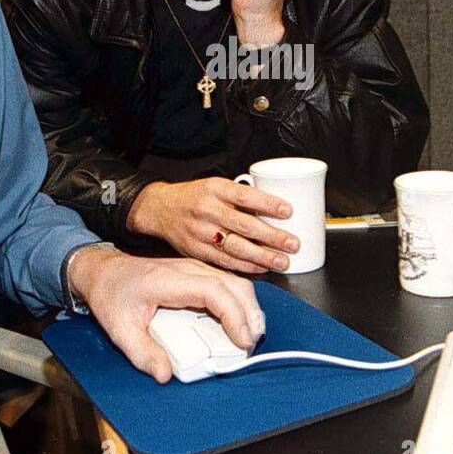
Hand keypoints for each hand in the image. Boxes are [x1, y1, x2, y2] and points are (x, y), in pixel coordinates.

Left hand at [68, 247, 264, 383]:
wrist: (102, 271)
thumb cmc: (111, 294)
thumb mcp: (119, 329)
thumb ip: (142, 353)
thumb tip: (165, 374)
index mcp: (169, 281)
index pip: (214, 291)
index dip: (234, 315)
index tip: (242, 340)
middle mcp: (187, 269)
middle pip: (234, 285)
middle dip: (250, 315)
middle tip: (251, 344)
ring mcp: (194, 268)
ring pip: (235, 282)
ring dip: (248, 309)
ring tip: (249, 337)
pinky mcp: (197, 273)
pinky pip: (227, 284)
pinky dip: (239, 303)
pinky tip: (239, 323)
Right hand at [127, 177, 299, 274]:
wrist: (159, 209)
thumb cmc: (194, 197)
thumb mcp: (215, 186)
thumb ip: (239, 197)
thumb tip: (273, 210)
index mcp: (214, 189)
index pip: (245, 196)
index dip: (268, 204)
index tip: (287, 211)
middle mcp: (207, 210)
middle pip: (244, 225)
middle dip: (272, 237)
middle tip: (293, 243)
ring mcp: (200, 232)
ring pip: (236, 247)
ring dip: (263, 256)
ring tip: (282, 261)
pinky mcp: (197, 251)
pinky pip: (225, 261)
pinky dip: (246, 266)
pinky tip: (262, 268)